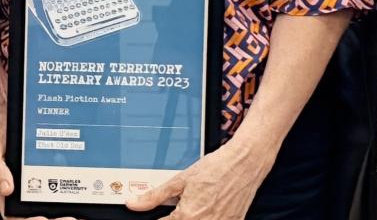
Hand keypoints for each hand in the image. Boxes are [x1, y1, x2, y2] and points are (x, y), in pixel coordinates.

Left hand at [128, 133, 271, 216]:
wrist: (244, 163)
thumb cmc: (215, 168)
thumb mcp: (180, 180)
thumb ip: (154, 196)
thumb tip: (133, 204)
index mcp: (187, 216)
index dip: (156, 219)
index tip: (156, 215)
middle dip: (175, 218)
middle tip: (179, 207)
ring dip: (192, 218)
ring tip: (193, 207)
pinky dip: (208, 218)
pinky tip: (207, 209)